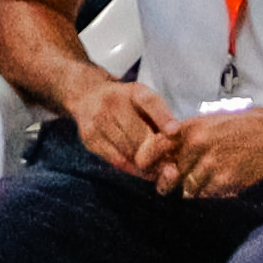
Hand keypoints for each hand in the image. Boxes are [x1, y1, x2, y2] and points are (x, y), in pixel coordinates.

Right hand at [52, 76, 179, 180]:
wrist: (87, 96)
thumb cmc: (126, 102)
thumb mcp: (145, 99)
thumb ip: (161, 115)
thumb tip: (175, 138)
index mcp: (132, 91)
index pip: (150, 102)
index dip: (163, 117)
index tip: (174, 132)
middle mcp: (112, 102)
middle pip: (140, 134)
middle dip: (158, 151)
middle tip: (172, 167)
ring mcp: (98, 120)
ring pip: (129, 150)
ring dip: (147, 164)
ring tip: (160, 172)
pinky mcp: (89, 138)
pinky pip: (116, 159)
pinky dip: (132, 168)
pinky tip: (142, 171)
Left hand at [151, 102, 262, 198]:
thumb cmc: (241, 126)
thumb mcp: (209, 122)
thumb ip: (185, 137)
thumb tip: (163, 157)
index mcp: (191, 128)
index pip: (156, 146)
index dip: (148, 158)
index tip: (144, 166)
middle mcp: (197, 145)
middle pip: (172, 173)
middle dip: (175, 179)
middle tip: (182, 178)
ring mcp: (211, 164)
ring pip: (189, 188)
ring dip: (196, 187)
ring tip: (212, 176)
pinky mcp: (225, 180)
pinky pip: (207, 195)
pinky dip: (212, 192)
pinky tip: (224, 180)